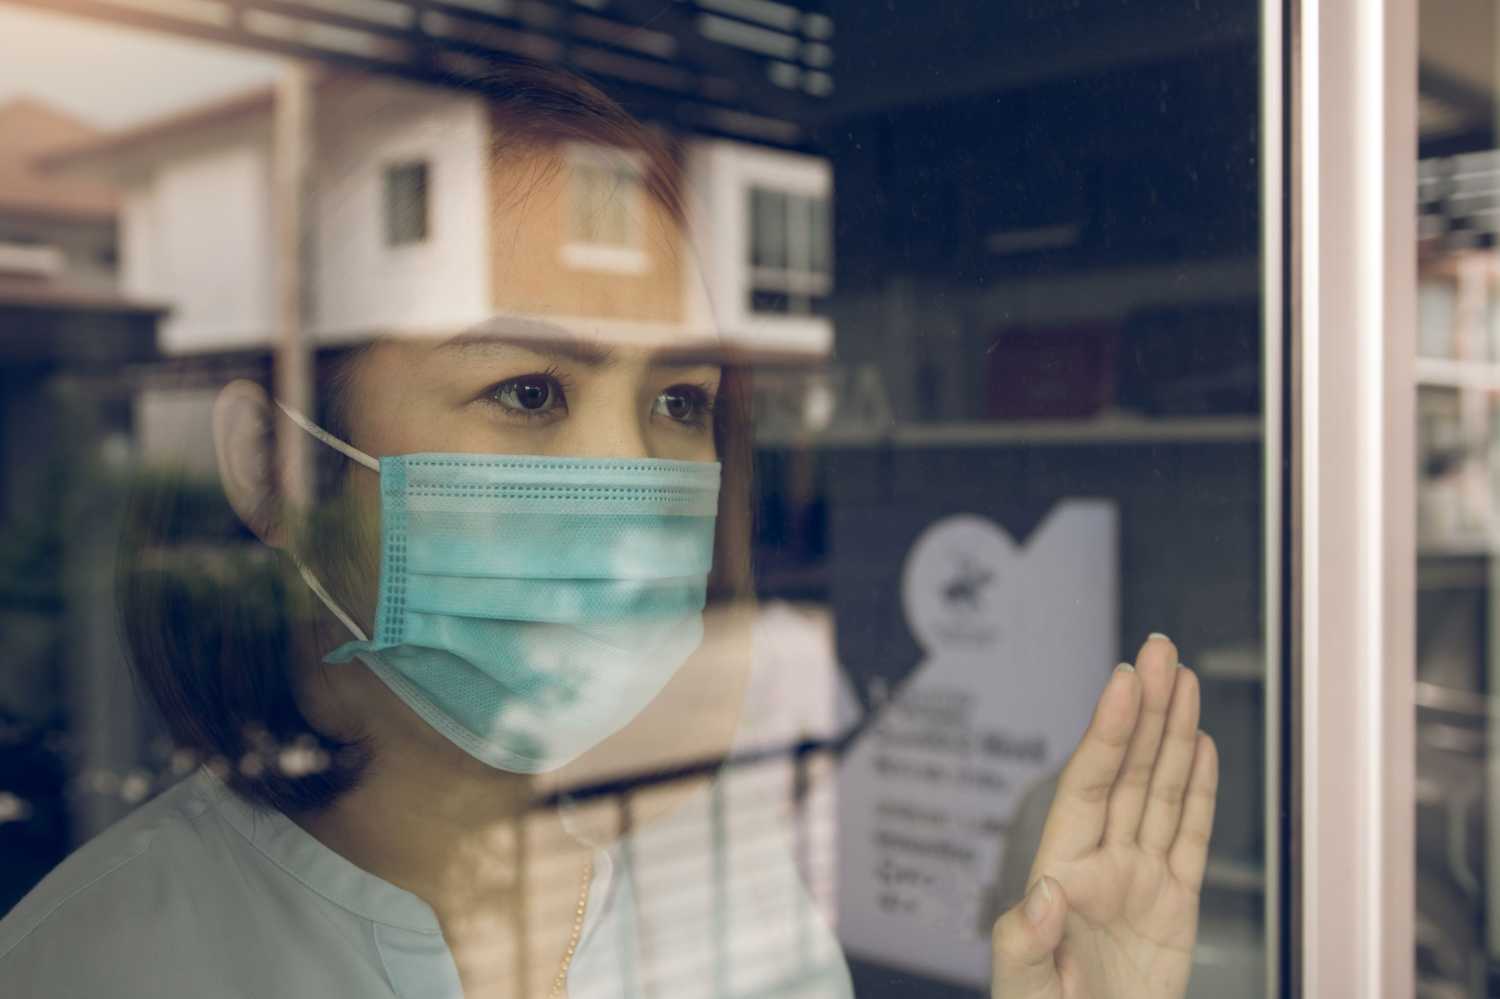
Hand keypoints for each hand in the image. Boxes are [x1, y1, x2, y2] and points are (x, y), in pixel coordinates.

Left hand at [990, 635, 1217, 998]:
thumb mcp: (1021, 989)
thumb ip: (1025, 942)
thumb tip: (1045, 895)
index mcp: (1062, 872)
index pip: (1089, 785)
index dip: (1107, 732)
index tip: (1123, 682)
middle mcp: (1102, 864)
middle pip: (1129, 771)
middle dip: (1146, 710)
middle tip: (1160, 650)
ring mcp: (1140, 881)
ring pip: (1163, 792)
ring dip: (1175, 736)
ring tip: (1184, 680)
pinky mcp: (1175, 906)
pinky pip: (1192, 838)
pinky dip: (1201, 793)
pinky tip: (1201, 748)